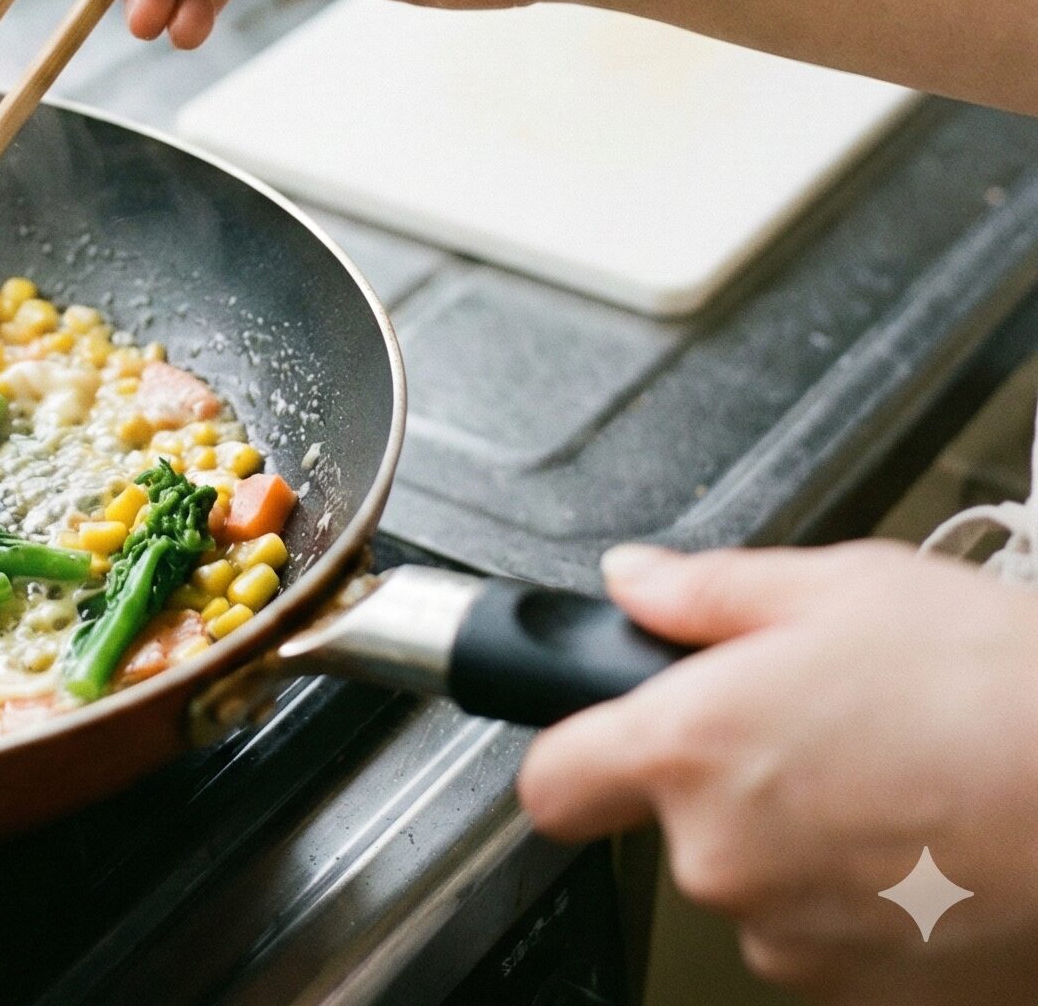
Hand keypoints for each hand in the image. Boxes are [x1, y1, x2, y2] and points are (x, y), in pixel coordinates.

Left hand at [519, 542, 1037, 1002]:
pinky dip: (869, 904)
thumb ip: (708, 592)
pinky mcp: (875, 1000)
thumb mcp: (839, 587)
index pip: (553, 783)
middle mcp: (725, 859)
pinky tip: (930, 847)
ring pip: (760, 888)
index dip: (574, 755)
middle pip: (676, 829)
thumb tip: (634, 582)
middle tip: (819, 729)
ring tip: (896, 782)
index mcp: (691, 749)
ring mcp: (799, 943)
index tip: (600, 740)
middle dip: (731, 784)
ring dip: (804, 847)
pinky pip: (834, 943)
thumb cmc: (995, 686)